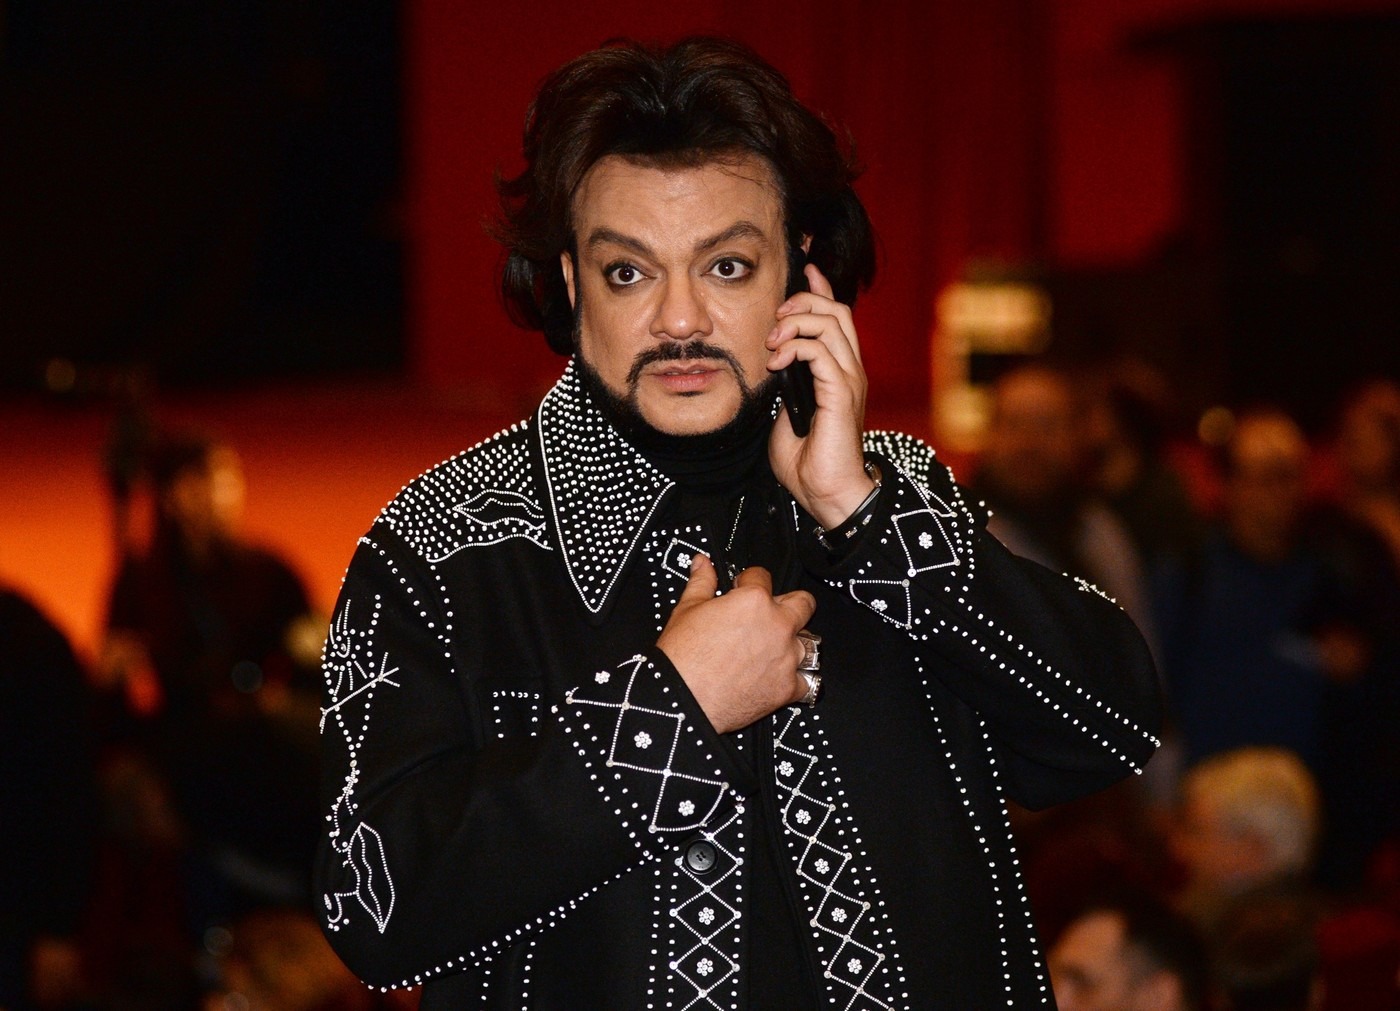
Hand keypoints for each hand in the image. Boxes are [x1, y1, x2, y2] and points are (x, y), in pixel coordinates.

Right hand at [657, 556, 816, 733]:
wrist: (681, 699)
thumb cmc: (682, 657)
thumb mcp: (687, 609)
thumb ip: (701, 582)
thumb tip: (703, 563)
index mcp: (754, 600)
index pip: (763, 576)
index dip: (749, 581)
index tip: (743, 589)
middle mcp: (777, 625)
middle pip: (804, 603)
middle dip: (790, 604)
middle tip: (770, 614)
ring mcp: (786, 658)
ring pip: (808, 643)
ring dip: (793, 644)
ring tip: (772, 650)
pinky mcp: (787, 688)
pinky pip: (807, 681)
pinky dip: (796, 680)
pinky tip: (779, 678)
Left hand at [766, 263, 876, 528]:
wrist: (827, 493)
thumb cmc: (808, 461)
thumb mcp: (786, 415)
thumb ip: (783, 388)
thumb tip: (770, 368)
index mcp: (838, 372)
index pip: (835, 317)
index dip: (819, 287)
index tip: (802, 267)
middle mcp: (849, 370)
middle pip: (836, 310)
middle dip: (802, 300)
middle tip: (775, 316)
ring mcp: (849, 379)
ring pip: (831, 322)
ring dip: (795, 321)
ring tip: (772, 343)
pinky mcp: (841, 393)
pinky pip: (821, 350)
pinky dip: (795, 347)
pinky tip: (777, 362)